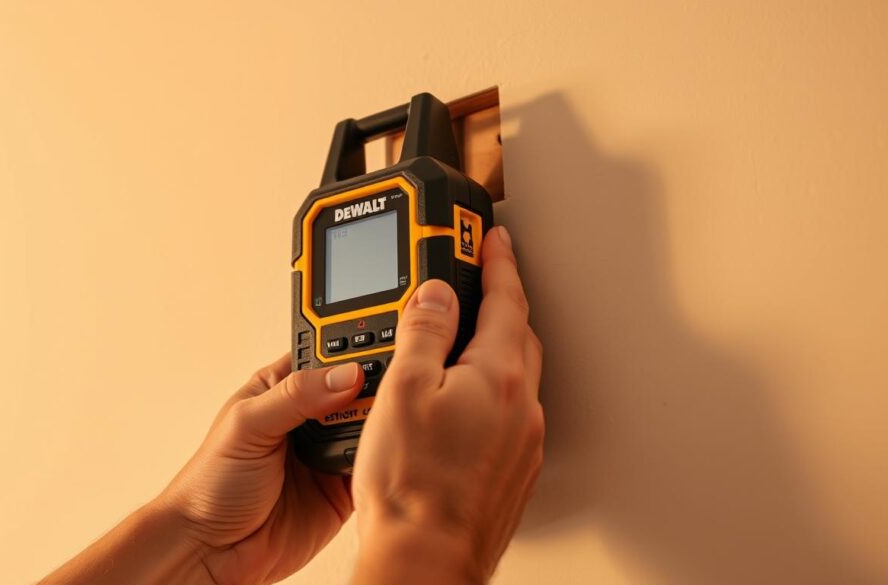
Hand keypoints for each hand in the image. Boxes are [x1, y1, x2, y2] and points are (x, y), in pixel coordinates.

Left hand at [42, 357, 365, 584]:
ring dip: (384, 420)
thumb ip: (295, 396)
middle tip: (389, 384)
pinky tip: (394, 449)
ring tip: (394, 416)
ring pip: (372, 424)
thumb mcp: (247, 426)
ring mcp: (329, 451)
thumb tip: (345, 374)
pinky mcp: (344, 487)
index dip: (351, 346)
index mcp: (283, 388)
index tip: (381, 338)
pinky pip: (375, 465)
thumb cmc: (210, 484)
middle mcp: (310, 416)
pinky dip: (386, 457)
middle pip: (357, 387)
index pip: (325, 354)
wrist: (211, 552)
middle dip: (375, 383)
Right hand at [352, 226, 543, 583]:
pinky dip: (489, 395)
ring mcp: (521, 442)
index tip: (494, 238)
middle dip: (500, 304)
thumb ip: (424, 331)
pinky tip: (460, 405)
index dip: (498, 261)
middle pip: (518, 336)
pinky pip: (508, 414)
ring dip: (493, 352)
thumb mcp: (403, 389)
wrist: (424, 559)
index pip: (507, 299)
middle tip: (478, 284)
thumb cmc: (411, 486)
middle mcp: (521, 407)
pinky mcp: (512, 471)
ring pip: (514, 377)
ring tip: (458, 343)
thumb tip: (437, 294)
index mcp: (499, 376)